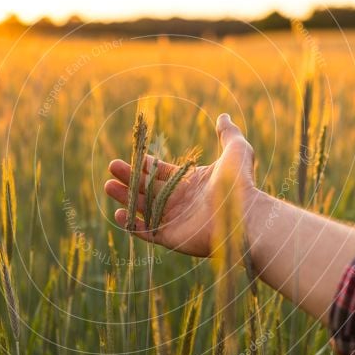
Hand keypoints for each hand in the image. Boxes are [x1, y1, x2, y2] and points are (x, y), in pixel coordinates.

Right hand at [104, 114, 254, 256]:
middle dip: (129, 179)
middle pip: (148, 189)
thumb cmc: (241, 183)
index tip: (132, 157)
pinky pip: (146, 233)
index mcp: (191, 182)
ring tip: (109, 186)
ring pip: (143, 208)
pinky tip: (118, 213)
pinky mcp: (171, 238)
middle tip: (112, 168)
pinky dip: (131, 225)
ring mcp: (175, 221)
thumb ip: (228, 134)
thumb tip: (223, 116)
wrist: (246, 215)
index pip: (162, 172)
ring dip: (125, 198)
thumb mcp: (236, 150)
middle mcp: (181, 202)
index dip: (146, 165)